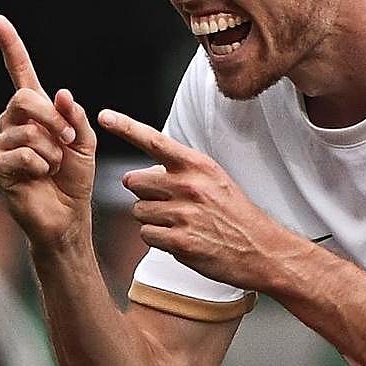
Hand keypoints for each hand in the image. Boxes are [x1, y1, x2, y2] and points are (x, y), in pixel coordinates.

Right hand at [0, 14, 95, 248]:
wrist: (67, 215)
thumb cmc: (75, 178)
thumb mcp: (85, 143)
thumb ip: (76, 118)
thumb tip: (63, 94)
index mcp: (35, 111)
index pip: (20, 72)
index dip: (10, 46)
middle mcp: (12, 122)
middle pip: (25, 99)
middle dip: (53, 119)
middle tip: (68, 140)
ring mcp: (1, 143)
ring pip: (28, 132)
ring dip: (51, 152)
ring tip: (53, 168)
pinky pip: (21, 155)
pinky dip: (40, 166)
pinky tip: (40, 177)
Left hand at [99, 109, 289, 290]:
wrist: (261, 249)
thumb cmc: (235, 214)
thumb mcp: (214, 180)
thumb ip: (180, 171)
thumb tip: (141, 174)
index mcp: (198, 165)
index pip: (154, 140)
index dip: (126, 127)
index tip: (104, 116)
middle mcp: (189, 186)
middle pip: (135, 182)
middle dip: (145, 194)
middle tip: (170, 204)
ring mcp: (184, 214)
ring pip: (138, 211)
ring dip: (152, 219)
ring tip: (180, 224)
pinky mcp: (180, 241)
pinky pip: (146, 235)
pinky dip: (158, 239)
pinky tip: (180, 239)